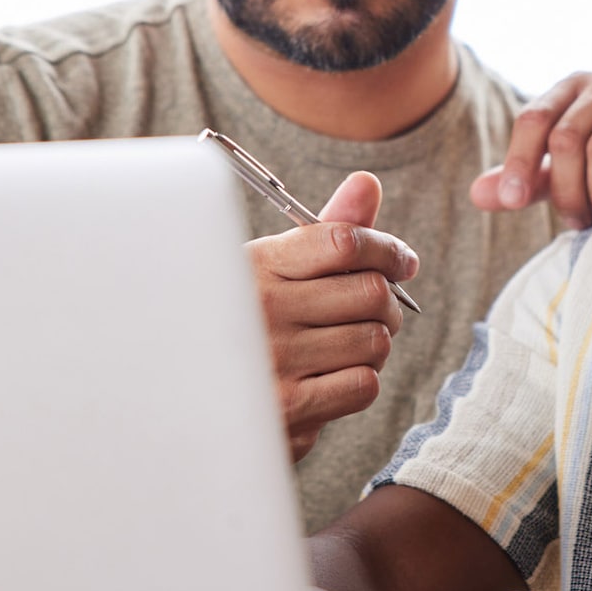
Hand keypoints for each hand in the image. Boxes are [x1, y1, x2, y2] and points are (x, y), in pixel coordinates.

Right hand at [247, 173, 417, 461]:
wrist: (190, 399)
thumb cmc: (243, 323)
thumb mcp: (270, 269)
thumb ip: (326, 230)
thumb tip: (368, 183)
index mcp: (257, 264)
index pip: (343, 240)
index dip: (387, 249)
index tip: (401, 262)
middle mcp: (264, 307)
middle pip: (371, 292)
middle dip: (388, 302)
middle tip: (379, 310)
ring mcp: (276, 359)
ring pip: (374, 340)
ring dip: (374, 344)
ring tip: (349, 346)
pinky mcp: (289, 407)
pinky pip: (364, 384)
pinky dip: (360, 381)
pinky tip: (333, 378)